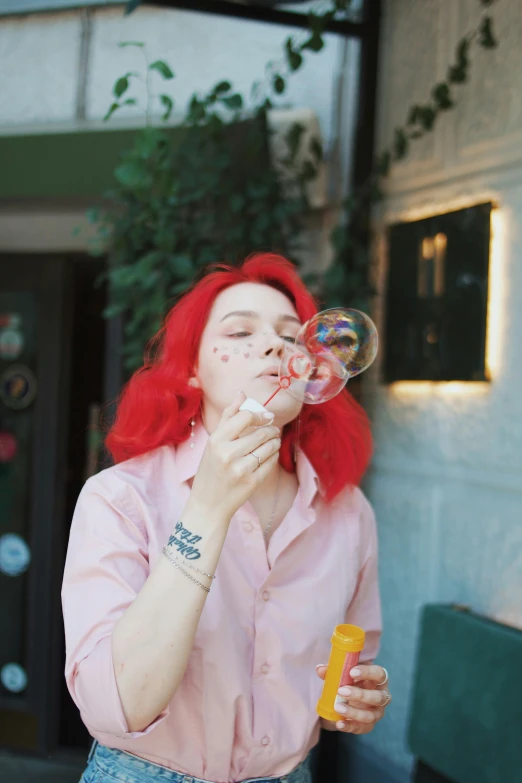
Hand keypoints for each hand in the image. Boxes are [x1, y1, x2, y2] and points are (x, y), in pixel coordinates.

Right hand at [189, 391, 280, 521]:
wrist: (208, 505)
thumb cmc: (210, 470)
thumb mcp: (213, 442)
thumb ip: (228, 416)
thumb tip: (242, 393)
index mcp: (216, 441)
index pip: (245, 417)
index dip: (259, 415)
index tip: (265, 417)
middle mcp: (227, 454)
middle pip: (261, 432)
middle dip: (271, 429)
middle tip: (273, 430)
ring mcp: (241, 469)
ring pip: (269, 447)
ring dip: (275, 442)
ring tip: (273, 441)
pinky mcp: (252, 482)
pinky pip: (271, 462)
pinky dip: (274, 456)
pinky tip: (270, 455)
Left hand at [315, 663, 390, 734]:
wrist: (345, 699)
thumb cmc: (348, 681)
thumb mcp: (342, 674)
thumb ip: (332, 671)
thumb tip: (320, 669)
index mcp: (377, 679)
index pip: (379, 674)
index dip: (368, 672)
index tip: (351, 672)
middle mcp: (381, 696)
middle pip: (378, 697)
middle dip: (360, 694)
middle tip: (341, 691)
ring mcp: (376, 712)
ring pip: (370, 715)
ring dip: (354, 712)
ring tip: (338, 707)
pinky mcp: (368, 725)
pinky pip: (361, 728)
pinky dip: (349, 726)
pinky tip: (339, 723)